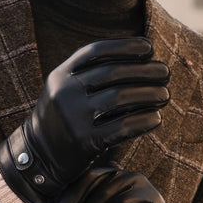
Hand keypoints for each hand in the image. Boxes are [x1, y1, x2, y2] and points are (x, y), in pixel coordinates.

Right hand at [0, 37, 168, 202]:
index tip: (149, 47)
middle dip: (144, 70)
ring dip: (149, 94)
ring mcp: (73, 118)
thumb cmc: (62, 118)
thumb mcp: (65, 88)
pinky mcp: (84, 142)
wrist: (37, 156)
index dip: (125, 46)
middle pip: (112, 73)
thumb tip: (139, 59)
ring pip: (120, 98)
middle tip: (165, 72)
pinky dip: (143, 121)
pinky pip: (122, 127)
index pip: (95, 51)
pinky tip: (156, 118)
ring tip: (165, 94)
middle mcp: (64, 92)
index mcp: (60, 75)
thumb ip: (90, 73)